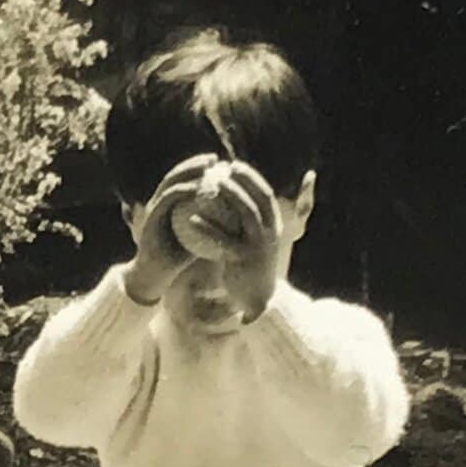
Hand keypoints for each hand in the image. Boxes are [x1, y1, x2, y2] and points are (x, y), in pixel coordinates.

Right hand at [124, 153, 221, 305]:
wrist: (157, 274)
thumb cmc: (180, 258)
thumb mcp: (200, 235)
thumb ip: (213, 219)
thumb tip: (238, 207)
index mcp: (169, 203)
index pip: (185, 177)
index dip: (201, 167)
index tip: (221, 164)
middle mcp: (158, 201)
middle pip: (177, 174)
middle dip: (195, 163)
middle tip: (214, 159)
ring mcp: (152, 208)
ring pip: (171, 181)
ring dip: (188, 171)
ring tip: (207, 168)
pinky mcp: (150, 217)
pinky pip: (167, 198)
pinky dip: (182, 190)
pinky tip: (197, 187)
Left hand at [172, 160, 282, 323]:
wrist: (258, 301)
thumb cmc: (250, 270)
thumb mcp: (253, 244)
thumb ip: (246, 225)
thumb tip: (230, 205)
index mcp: (273, 226)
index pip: (266, 193)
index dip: (251, 176)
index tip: (234, 165)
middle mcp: (269, 232)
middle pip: (258, 197)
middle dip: (242, 178)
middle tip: (222, 168)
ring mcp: (258, 245)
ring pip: (245, 212)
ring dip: (229, 195)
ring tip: (211, 185)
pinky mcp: (242, 259)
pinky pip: (222, 238)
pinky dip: (207, 227)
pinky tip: (191, 219)